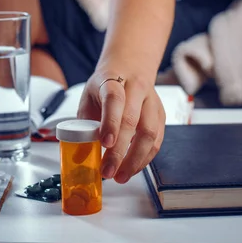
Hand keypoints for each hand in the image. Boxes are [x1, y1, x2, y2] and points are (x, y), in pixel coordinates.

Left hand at [77, 68, 165, 183]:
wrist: (130, 66)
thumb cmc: (105, 85)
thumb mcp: (88, 97)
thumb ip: (84, 123)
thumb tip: (80, 155)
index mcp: (113, 80)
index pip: (114, 100)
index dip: (110, 121)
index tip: (104, 142)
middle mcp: (137, 88)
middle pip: (132, 120)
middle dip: (120, 150)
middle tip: (107, 171)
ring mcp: (152, 101)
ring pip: (150, 132)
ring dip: (135, 159)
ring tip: (120, 176)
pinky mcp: (161, 114)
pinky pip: (157, 140)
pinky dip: (145, 158)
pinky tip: (132, 168)